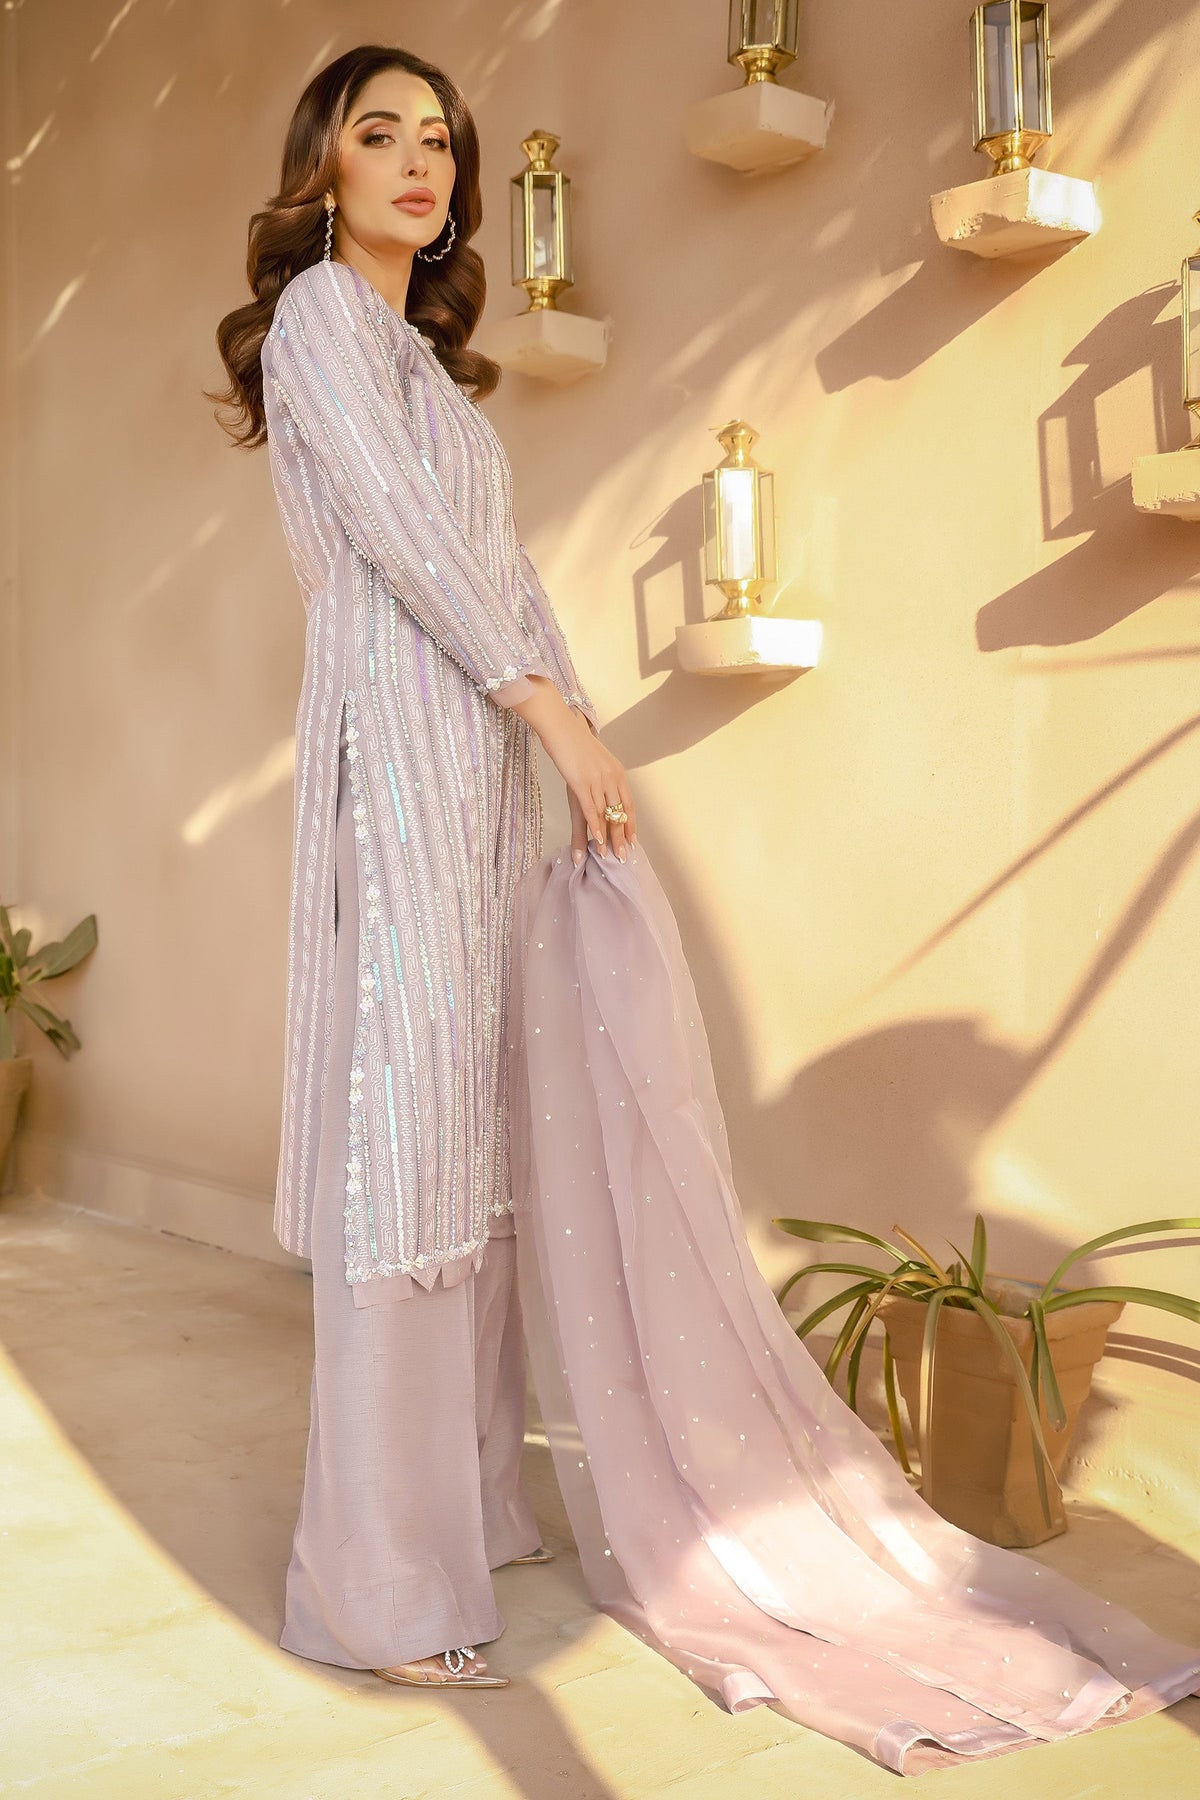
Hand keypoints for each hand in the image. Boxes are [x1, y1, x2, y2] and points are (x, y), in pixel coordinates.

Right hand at [511, 681, 636, 864]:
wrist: (561, 728)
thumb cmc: (575, 745)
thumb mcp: (594, 763)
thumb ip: (601, 779)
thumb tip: (603, 796)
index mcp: (617, 773)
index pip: (629, 804)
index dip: (631, 824)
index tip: (632, 841)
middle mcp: (611, 777)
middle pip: (620, 813)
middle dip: (622, 836)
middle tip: (624, 856)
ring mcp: (597, 780)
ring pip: (606, 814)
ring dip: (608, 837)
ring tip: (608, 855)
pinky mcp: (581, 782)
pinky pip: (591, 809)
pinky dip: (595, 826)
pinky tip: (597, 839)